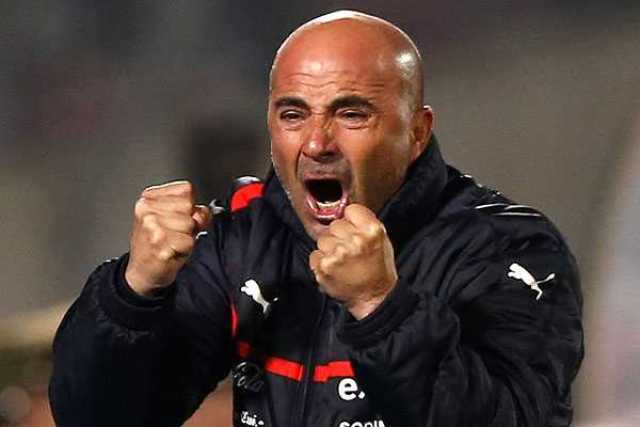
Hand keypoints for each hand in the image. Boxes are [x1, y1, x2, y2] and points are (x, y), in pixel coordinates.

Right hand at [125, 181, 210, 296]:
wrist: (141, 272)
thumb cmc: (157, 245)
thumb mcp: (174, 221)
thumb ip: (193, 211)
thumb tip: (203, 212)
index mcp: (149, 198)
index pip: (186, 190)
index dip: (191, 206)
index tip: (180, 217)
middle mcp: (147, 209)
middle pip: (189, 207)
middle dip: (189, 223)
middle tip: (175, 234)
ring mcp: (151, 225)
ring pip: (190, 224)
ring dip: (187, 237)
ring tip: (173, 242)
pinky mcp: (158, 242)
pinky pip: (189, 241)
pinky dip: (186, 249)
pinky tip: (172, 251)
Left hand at [309, 204, 397, 319]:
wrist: (374, 299)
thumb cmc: (379, 271)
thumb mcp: (383, 241)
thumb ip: (366, 223)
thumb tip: (348, 212)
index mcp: (372, 231)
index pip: (351, 209)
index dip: (351, 219)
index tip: (353, 228)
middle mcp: (355, 240)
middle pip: (335, 224)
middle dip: (340, 235)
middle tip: (349, 249)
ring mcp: (338, 254)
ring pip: (323, 239)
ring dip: (330, 248)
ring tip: (342, 260)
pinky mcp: (324, 266)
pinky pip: (315, 254)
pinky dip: (322, 261)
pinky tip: (334, 268)